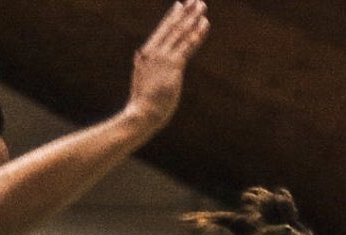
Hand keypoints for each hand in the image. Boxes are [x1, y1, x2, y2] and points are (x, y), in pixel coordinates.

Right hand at [124, 0, 209, 132]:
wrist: (143, 112)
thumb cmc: (142, 100)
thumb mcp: (140, 77)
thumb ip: (141, 63)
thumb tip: (140, 54)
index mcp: (147, 52)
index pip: (162, 30)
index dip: (172, 16)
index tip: (180, 5)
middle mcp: (156, 51)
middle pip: (173, 27)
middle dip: (186, 12)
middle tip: (196, 0)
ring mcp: (165, 57)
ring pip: (182, 32)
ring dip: (193, 18)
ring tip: (202, 6)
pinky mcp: (175, 65)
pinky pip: (189, 46)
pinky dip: (197, 34)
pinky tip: (205, 24)